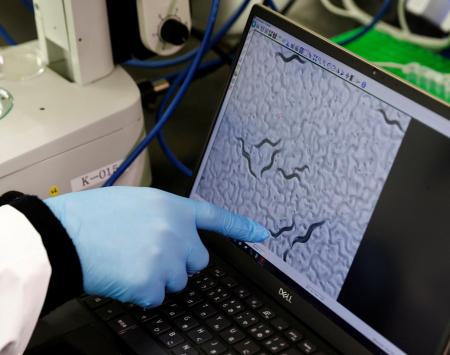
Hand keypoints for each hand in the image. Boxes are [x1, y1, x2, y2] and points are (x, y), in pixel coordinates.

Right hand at [44, 186, 267, 306]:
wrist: (64, 236)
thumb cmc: (93, 217)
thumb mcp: (135, 202)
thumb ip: (163, 216)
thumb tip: (176, 234)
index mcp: (172, 207)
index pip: (215, 217)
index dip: (240, 226)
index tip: (261, 233)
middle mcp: (176, 231)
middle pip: (197, 260)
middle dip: (179, 261)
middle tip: (148, 253)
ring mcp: (166, 258)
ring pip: (176, 281)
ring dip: (157, 277)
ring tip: (129, 260)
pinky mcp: (151, 284)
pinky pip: (156, 296)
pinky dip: (141, 292)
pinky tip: (122, 275)